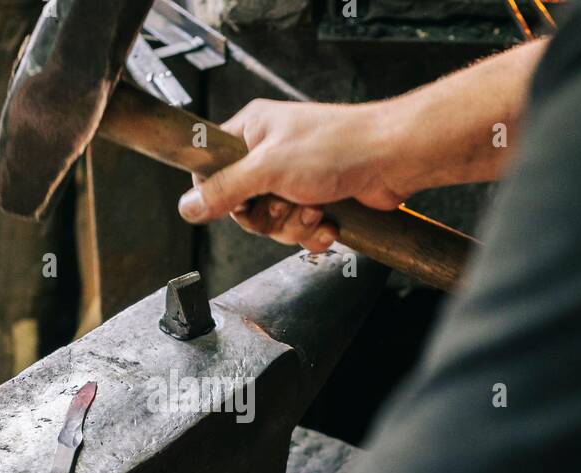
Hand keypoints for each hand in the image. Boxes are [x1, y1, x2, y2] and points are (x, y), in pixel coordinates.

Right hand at [176, 98, 405, 250]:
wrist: (392, 159)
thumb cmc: (339, 145)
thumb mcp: (268, 168)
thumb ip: (224, 189)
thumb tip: (188, 205)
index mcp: (251, 132)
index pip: (211, 170)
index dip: (220, 195)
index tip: (236, 205)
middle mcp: (270, 154)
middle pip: (243, 206)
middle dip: (268, 216)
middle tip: (286, 202)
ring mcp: (293, 178)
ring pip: (272, 222)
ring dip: (294, 225)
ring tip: (314, 208)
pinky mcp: (315, 198)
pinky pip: (297, 229)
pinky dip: (312, 231)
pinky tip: (328, 220)